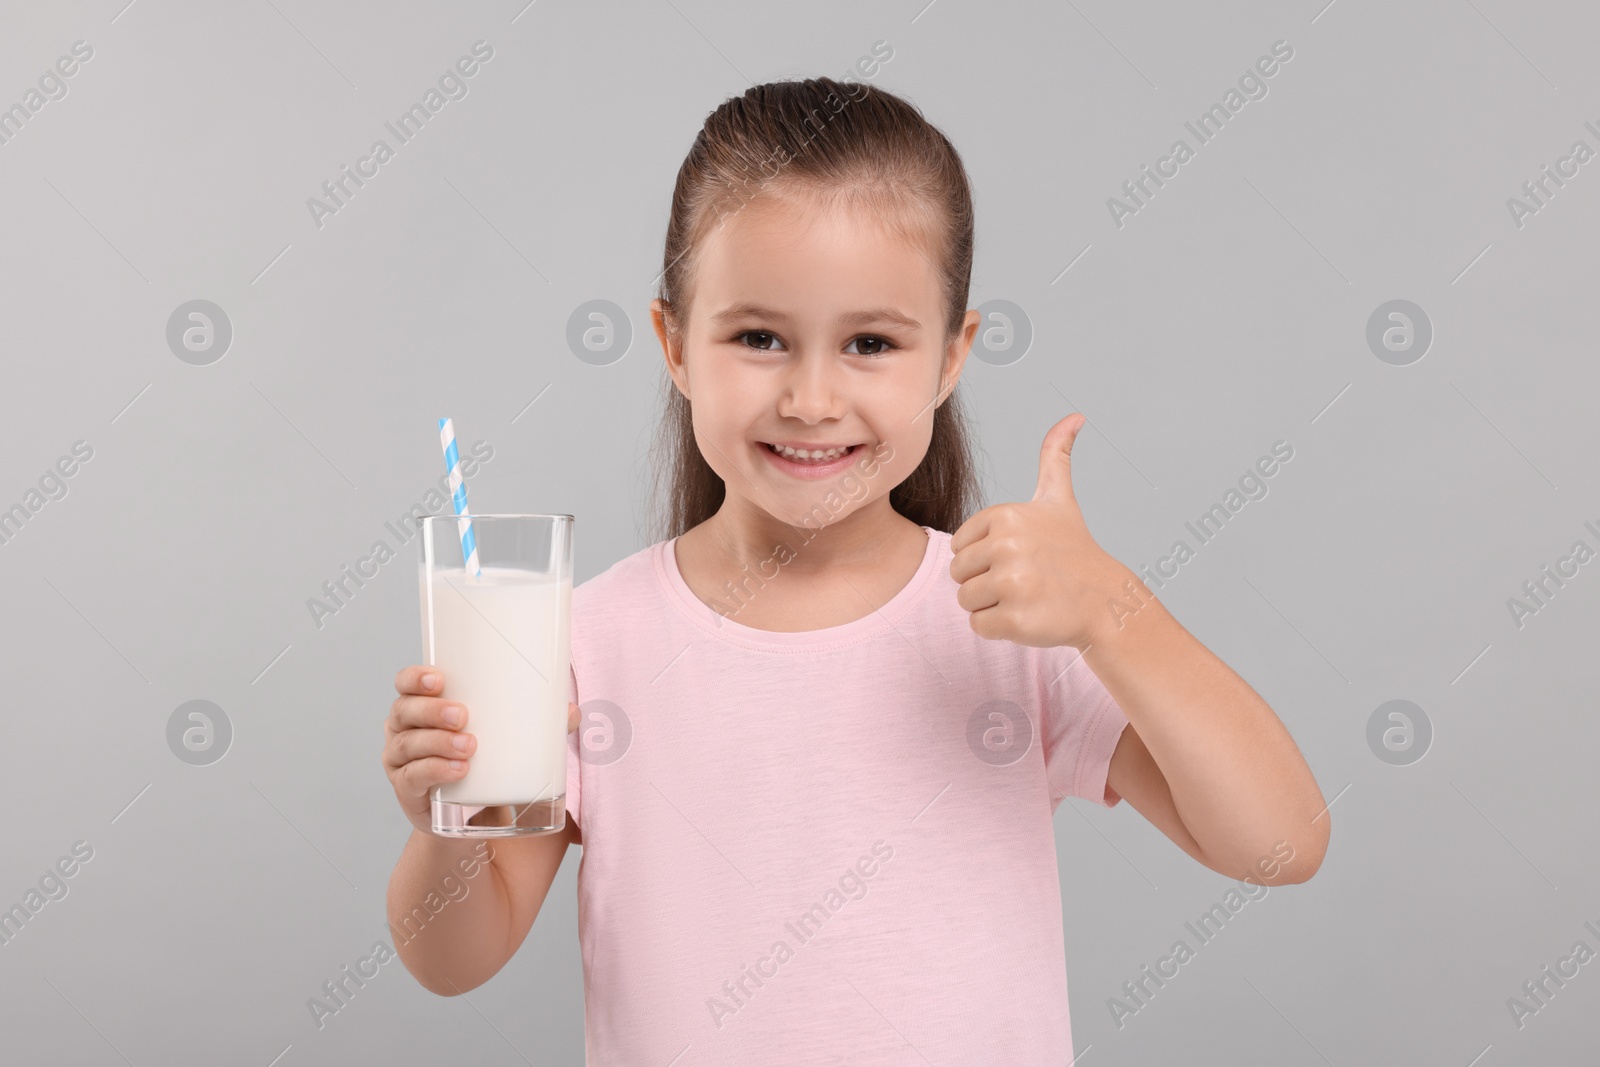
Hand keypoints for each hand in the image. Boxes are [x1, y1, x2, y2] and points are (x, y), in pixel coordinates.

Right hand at [383, 665, 580, 835]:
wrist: (472, 824)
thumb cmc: (486, 768)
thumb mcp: (509, 742)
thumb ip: (539, 726)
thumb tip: (573, 711)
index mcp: (423, 709)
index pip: (406, 685)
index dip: (415, 678)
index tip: (439, 678)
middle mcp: (404, 732)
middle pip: (404, 711)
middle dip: (432, 710)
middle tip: (463, 715)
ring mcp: (402, 764)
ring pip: (408, 744)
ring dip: (437, 741)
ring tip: (469, 745)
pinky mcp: (409, 794)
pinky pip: (413, 778)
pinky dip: (434, 771)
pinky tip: (458, 771)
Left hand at [949, 413, 1133, 649]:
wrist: (1104, 601)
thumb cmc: (1074, 551)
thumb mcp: (1059, 498)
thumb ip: (1056, 456)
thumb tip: (1075, 416)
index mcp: (1004, 516)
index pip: (959, 546)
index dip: (984, 557)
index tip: (1019, 557)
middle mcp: (1006, 546)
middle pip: (958, 574)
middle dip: (985, 582)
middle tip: (1023, 581)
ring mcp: (1011, 584)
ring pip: (965, 601)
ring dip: (991, 606)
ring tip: (1026, 597)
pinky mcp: (1014, 619)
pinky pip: (978, 627)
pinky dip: (999, 629)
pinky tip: (1028, 616)